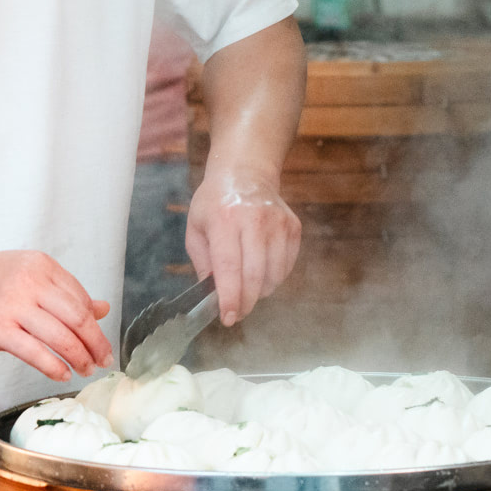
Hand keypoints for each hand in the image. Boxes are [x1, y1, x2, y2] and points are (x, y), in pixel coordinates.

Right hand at [0, 250, 112, 380]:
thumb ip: (64, 291)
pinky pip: (36, 352)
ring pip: (61, 337)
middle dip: (96, 344)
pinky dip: (54, 367)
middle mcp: (30, 282)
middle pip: (78, 318)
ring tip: (86, 369)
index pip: (80, 298)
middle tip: (104, 360)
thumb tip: (102, 308)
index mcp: (41, 265)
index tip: (101, 341)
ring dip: (80, 358)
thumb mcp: (28, 274)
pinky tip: (62, 374)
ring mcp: (13, 305)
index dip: (95, 324)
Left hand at [186, 166, 301, 325]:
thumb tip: (214, 294)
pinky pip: (287, 266)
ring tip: (248, 288)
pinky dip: (275, 277)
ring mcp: (278, 224)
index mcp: (224, 220)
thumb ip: (203, 262)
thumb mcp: (196, 228)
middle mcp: (254, 221)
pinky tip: (262, 271)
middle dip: (246, 302)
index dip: (230, 297)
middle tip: (238, 312)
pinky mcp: (293, 227)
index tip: (228, 318)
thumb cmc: (215, 203)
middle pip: (255, 276)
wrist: (246, 173)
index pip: (229, 267)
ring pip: (275, 275)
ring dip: (261, 291)